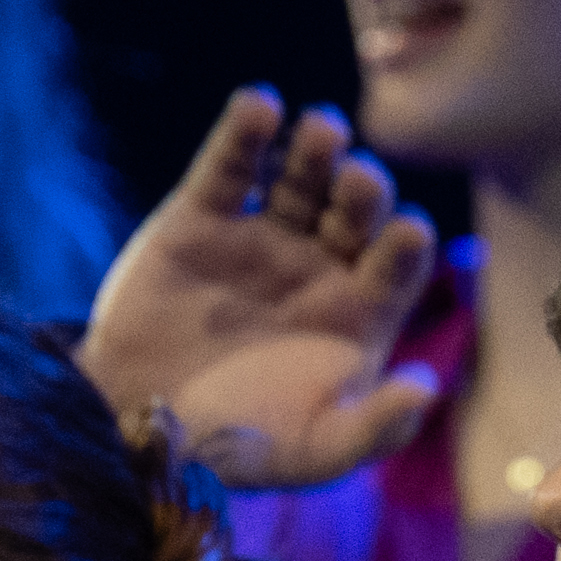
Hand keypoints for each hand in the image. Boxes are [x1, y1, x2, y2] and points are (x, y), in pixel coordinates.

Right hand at [83, 88, 452, 490]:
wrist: (133, 427)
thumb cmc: (237, 449)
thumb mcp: (313, 453)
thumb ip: (373, 428)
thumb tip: (426, 389)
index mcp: (358, 312)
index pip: (398, 263)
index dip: (406, 244)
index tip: (408, 232)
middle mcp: (318, 265)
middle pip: (356, 210)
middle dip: (363, 190)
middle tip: (359, 180)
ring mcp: (262, 236)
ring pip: (301, 178)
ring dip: (316, 149)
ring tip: (322, 131)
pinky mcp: (202, 217)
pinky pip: (231, 166)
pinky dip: (245, 132)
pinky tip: (259, 106)